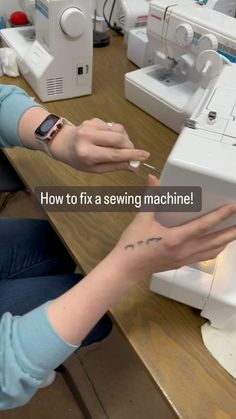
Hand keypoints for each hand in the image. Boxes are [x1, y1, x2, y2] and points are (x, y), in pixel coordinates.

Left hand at [49, 118, 149, 172]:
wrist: (63, 143)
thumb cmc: (78, 159)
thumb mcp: (95, 169)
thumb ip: (116, 166)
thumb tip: (134, 167)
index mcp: (87, 153)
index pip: (114, 154)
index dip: (132, 155)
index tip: (145, 156)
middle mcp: (88, 137)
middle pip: (118, 139)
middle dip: (129, 146)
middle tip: (132, 153)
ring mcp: (90, 126)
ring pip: (118, 130)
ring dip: (124, 139)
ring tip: (119, 147)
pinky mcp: (93, 120)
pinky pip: (112, 125)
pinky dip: (116, 133)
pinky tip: (108, 139)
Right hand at [114, 175, 235, 279]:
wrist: (126, 268)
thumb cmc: (133, 245)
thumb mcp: (142, 219)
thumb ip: (151, 198)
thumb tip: (153, 179)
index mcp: (176, 238)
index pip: (204, 225)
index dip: (221, 215)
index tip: (234, 207)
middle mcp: (184, 250)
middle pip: (216, 241)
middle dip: (232, 231)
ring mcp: (185, 259)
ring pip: (213, 251)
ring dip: (227, 241)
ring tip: (235, 232)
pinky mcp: (182, 263)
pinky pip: (205, 256)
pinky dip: (216, 249)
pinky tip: (218, 245)